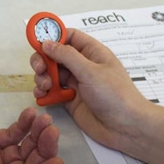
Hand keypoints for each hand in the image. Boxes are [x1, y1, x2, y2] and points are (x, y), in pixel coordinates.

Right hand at [30, 29, 151, 150]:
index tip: (38, 42)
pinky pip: (52, 90)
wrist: (124, 127)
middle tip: (39, 69)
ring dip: (42, 77)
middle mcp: (82, 65)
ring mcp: (75, 82)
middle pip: (55, 54)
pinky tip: (42, 95)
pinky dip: (44, 91)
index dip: (53, 36)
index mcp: (92, 52)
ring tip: (45, 86)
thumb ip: (66, 56)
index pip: (69, 36)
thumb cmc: (115, 95)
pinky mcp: (69, 99)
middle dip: (43, 60)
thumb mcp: (90, 71)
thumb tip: (47, 43)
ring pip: (51, 73)